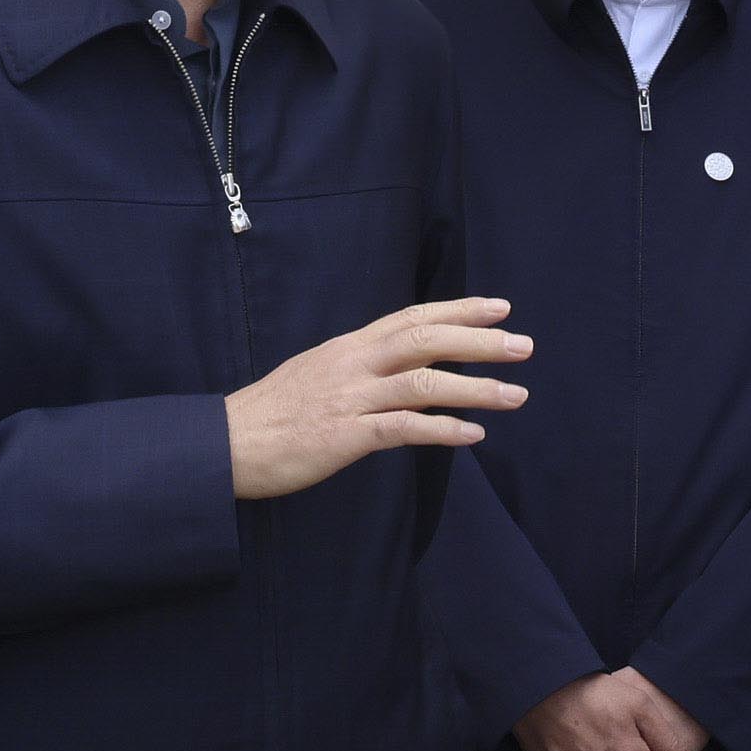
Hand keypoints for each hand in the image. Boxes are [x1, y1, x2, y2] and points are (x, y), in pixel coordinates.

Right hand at [226, 298, 529, 499]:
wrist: (227, 443)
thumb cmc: (273, 413)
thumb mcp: (318, 371)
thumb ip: (359, 365)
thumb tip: (400, 365)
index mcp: (349, 347)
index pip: (412, 317)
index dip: (459, 309)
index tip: (501, 306)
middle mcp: (353, 364)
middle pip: (426, 340)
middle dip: (479, 340)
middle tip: (523, 346)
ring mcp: (350, 398)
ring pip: (423, 383)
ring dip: (476, 388)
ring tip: (515, 395)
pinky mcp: (345, 435)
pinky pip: (404, 429)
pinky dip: (443, 430)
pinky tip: (473, 436)